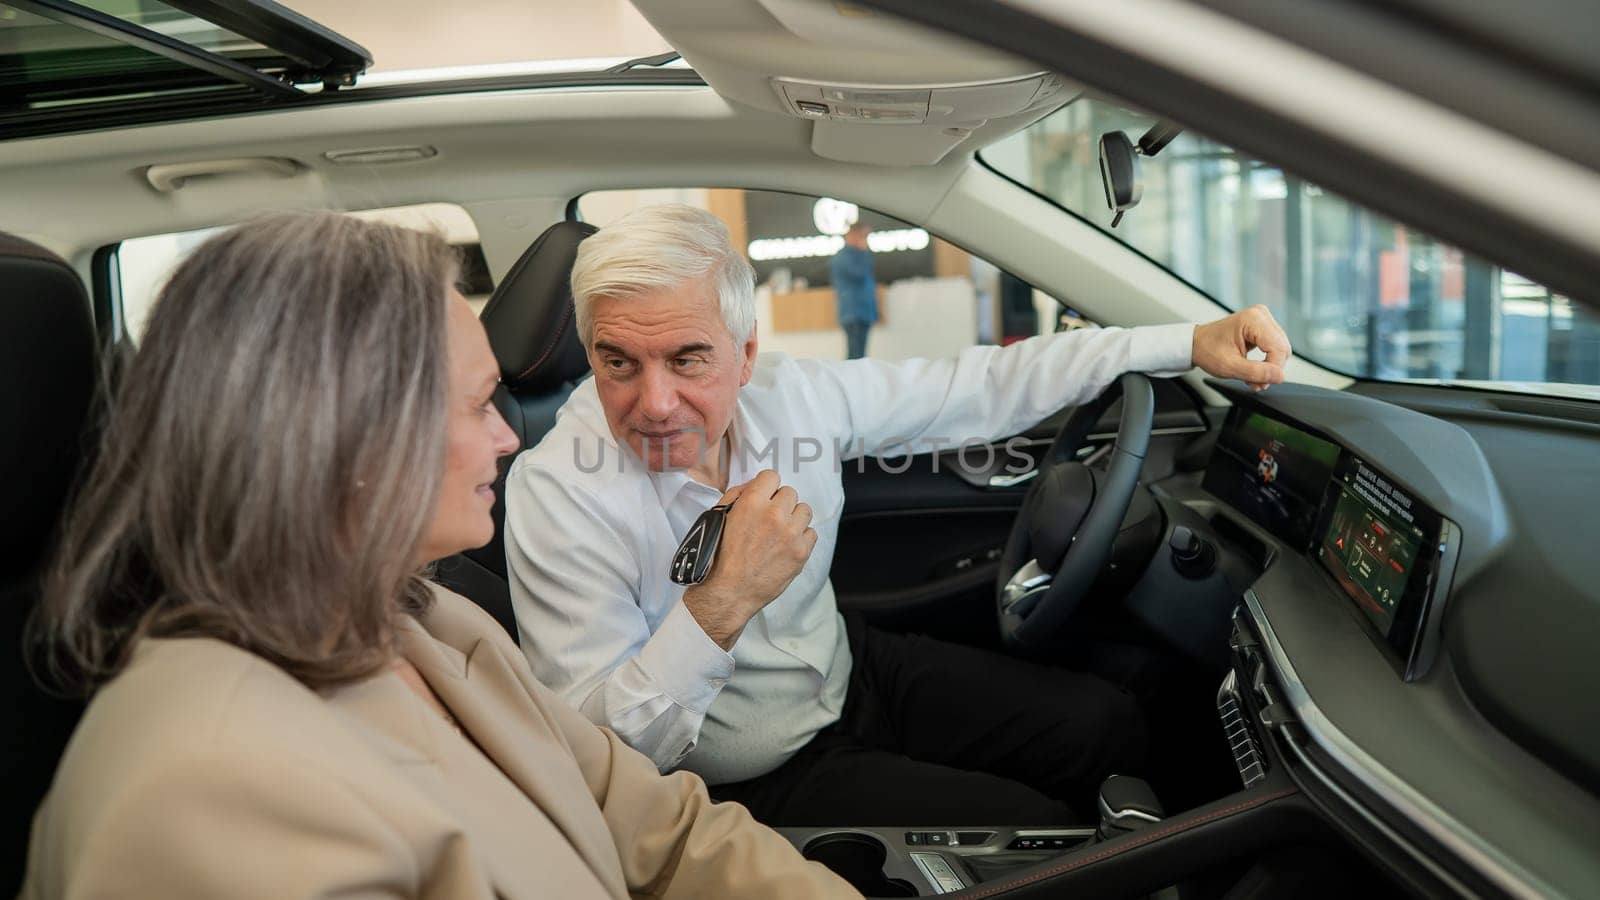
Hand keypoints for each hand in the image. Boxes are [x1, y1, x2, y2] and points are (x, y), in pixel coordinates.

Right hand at [682, 469, 817, 649]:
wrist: (729, 592)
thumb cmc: (719, 558)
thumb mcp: (719, 518)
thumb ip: (737, 496)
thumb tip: (754, 485)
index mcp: (752, 503)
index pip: (772, 476)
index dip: (767, 487)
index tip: (766, 497)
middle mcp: (774, 514)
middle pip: (790, 492)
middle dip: (781, 504)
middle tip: (771, 519)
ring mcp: (791, 533)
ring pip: (804, 511)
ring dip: (794, 519)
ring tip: (781, 534)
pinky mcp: (802, 551)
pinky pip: (811, 533)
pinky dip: (802, 538)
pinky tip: (787, 547)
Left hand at [1192, 305, 1291, 390]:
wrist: (1197, 343)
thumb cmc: (1207, 350)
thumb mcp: (1229, 366)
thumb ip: (1255, 372)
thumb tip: (1279, 376)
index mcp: (1253, 319)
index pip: (1278, 348)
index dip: (1273, 369)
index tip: (1261, 383)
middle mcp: (1261, 315)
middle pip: (1282, 349)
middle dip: (1271, 369)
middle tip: (1255, 383)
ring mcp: (1263, 319)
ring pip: (1281, 350)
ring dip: (1269, 367)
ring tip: (1252, 377)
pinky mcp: (1264, 327)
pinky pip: (1276, 347)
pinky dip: (1267, 361)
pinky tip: (1254, 368)